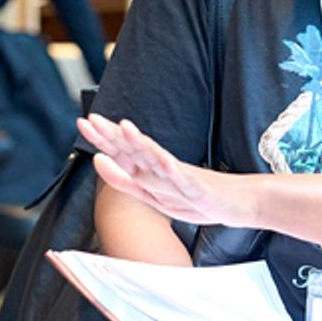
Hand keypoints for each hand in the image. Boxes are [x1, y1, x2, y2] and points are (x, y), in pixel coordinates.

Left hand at [76, 114, 254, 226]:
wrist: (237, 202)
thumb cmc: (196, 199)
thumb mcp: (153, 195)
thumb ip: (126, 181)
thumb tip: (99, 161)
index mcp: (150, 171)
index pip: (122, 152)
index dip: (103, 138)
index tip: (84, 122)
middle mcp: (162, 168)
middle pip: (133, 149)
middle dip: (112, 135)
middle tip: (91, 119)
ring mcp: (179, 175)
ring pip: (156, 157)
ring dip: (140, 143)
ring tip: (124, 128)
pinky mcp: (196, 185)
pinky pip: (182, 177)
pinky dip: (171, 168)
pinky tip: (163, 159)